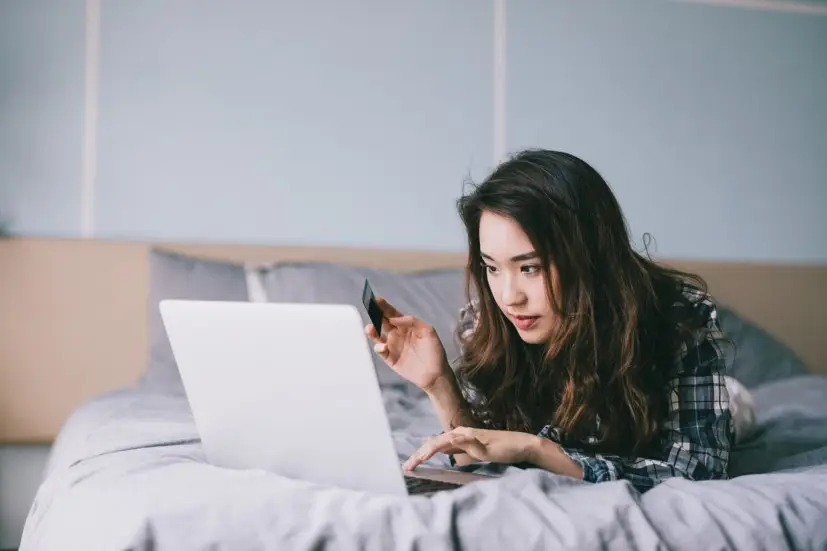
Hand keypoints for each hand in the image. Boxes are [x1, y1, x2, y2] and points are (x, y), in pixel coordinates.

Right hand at [365, 297, 449, 390]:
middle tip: (369, 308)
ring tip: (370, 328)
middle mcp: (397, 334)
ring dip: (372, 331)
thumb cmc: (434, 351)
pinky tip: (383, 346)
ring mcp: (393, 346)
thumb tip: (395, 318)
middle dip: (375, 315)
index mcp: (406, 326)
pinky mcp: (390, 359)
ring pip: (378, 336)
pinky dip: (379, 348)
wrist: (436, 374)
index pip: (393, 314)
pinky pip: (381, 351)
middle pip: (383, 322)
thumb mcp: (429, 332)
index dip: (385, 307)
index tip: (377, 300)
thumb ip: (413, 322)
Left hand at [403, 427, 539, 470]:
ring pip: (442, 441)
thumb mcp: (476, 453)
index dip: (421, 454)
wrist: (521, 445)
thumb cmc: (501, 450)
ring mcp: (469, 436)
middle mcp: (462, 433)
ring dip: (427, 451)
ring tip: (415, 461)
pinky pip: (459, 442)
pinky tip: (436, 450)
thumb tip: (446, 452)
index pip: (436, 445)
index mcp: (460, 437)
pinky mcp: (478, 441)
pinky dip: (445, 445)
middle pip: (434, 443)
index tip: (409, 465)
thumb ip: (461, 451)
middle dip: (418, 455)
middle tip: (406, 466)